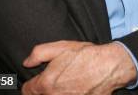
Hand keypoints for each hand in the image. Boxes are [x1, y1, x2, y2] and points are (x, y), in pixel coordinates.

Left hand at [22, 40, 136, 94]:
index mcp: (46, 84)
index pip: (27, 91)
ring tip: (67, 84)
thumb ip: (38, 54)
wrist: (111, 66)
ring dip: (56, 93)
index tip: (39, 79)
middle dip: (44, 90)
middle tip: (56, 81)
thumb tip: (27, 62)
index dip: (32, 83)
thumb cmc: (88, 56)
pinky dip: (70, 94)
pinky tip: (76, 89)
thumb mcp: (62, 47)